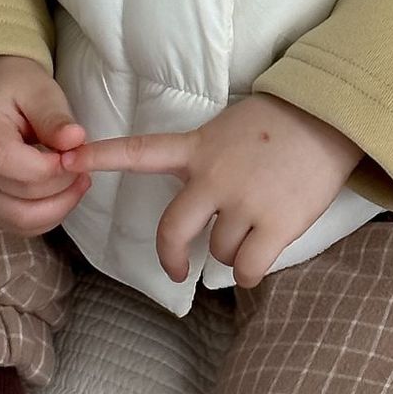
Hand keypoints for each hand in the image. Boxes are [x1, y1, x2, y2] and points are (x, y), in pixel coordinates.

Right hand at [0, 55, 94, 238]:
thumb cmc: (14, 86)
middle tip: (84, 165)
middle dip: (62, 187)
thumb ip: (55, 117)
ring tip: (78, 181)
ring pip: (21, 221)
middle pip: (20, 198)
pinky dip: (47, 217)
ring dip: (59, 207)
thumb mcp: (39, 90)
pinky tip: (63, 193)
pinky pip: (19, 225)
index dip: (49, 167)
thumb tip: (76, 141)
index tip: (74, 150)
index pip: (8, 163)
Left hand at [58, 93, 363, 288]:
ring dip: (231, 252)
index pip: (139, 152)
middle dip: (171, 257)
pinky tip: (260, 259)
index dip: (101, 157)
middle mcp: (212, 176)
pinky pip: (246, 270)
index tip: (65, 160)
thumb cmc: (277, 126)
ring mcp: (242, 202)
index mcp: (197, 148)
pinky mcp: (274, 224)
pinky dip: (249, 273)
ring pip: (218, 253)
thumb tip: (196, 207)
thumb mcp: (227, 130)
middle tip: (178, 268)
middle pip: (173, 232)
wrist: (327, 119)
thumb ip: (203, 161)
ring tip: (255, 227)